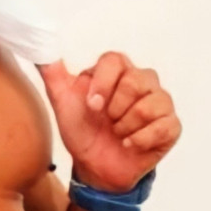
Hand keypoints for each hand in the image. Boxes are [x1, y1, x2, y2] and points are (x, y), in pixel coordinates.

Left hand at [40, 52, 181, 192]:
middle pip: (135, 81)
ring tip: (117, 134)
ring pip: (149, 105)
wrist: (94, 167)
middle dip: (114, 109)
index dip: (102, 84)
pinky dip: (140, 140)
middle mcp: (143, 81)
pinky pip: (163, 127)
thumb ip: (52, 71)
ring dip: (125, 127)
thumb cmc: (82, 130)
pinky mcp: (170, 126)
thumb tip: (40, 43)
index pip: (115, 60)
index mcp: (118, 71)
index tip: (91, 105)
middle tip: (106, 122)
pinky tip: (129, 144)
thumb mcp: (62, 100)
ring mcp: (160, 103)